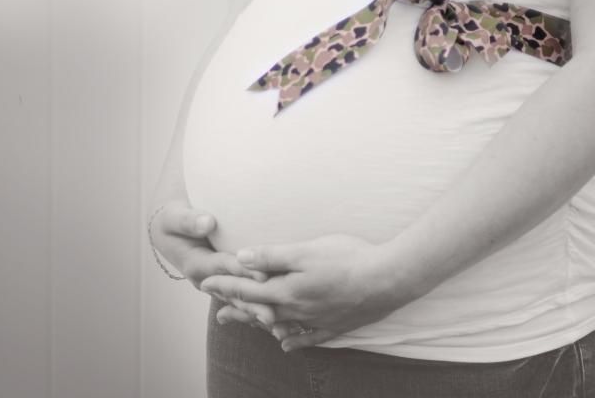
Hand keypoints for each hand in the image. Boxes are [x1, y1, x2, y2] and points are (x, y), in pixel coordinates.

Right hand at [148, 201, 271, 326]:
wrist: (169, 234)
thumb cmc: (173, 222)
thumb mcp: (174, 218)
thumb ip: (189, 221)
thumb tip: (207, 222)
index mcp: (195, 264)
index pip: (222, 267)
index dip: (242, 272)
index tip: (264, 277)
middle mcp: (207, 281)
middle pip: (234, 294)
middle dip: (253, 306)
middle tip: (273, 317)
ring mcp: (217, 288)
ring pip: (240, 304)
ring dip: (259, 316)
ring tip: (280, 330)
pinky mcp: (226, 289)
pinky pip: (244, 303)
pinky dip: (261, 313)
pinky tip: (282, 327)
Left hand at [200, 234, 411, 351]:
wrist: (389, 278)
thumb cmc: (348, 258)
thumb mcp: (305, 250)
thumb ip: (272, 256)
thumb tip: (241, 259)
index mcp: (288, 290)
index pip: (248, 289)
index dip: (225, 285)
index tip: (206, 284)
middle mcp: (298, 310)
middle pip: (260, 311)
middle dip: (237, 309)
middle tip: (218, 312)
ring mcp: (317, 320)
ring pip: (281, 325)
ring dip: (261, 324)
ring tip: (247, 324)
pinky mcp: (336, 325)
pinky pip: (309, 338)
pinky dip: (294, 340)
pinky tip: (285, 344)